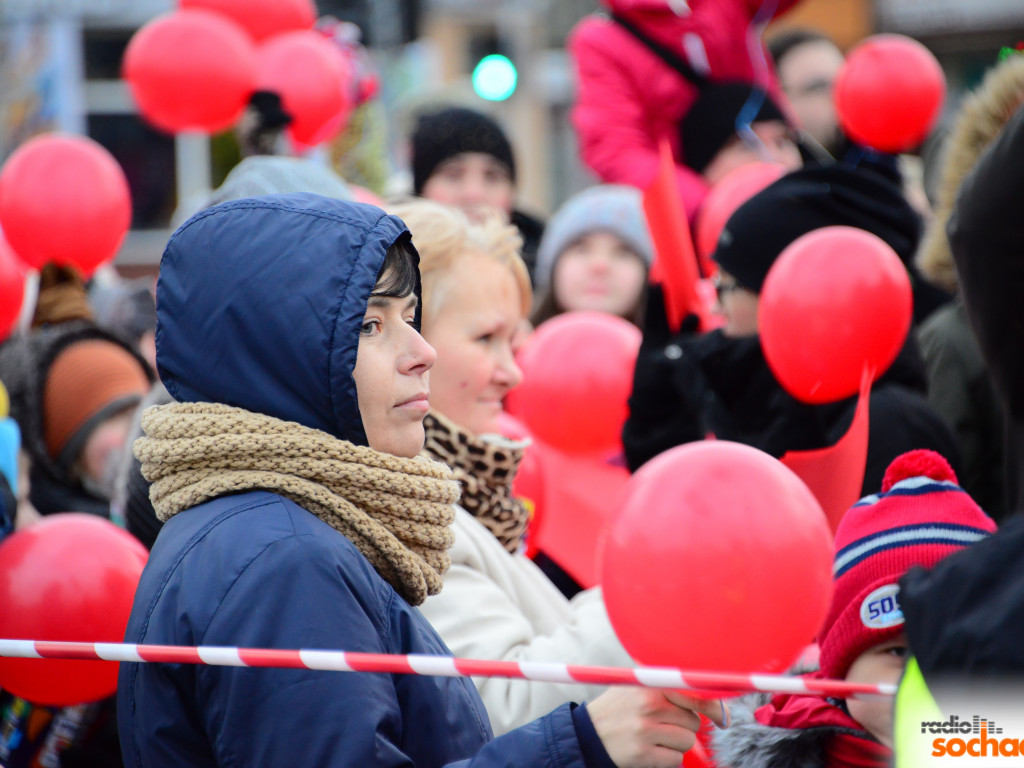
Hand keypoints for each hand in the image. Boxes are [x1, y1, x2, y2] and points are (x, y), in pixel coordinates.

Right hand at [586, 687, 727, 767]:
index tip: (722, 716)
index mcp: (650, 685)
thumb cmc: (617, 708)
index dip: (713, 706)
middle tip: (666, 724)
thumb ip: (662, 678)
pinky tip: (653, 750)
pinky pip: (676, 759)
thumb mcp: (633, 683)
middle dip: (684, 725)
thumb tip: (706, 682)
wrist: (588, 734)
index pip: (693, 694)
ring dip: (677, 743)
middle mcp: (649, 706)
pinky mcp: (643, 754)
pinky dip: (669, 757)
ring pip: (687, 741)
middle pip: (693, 721)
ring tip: (657, 737)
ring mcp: (646, 731)